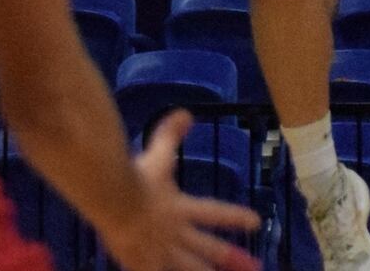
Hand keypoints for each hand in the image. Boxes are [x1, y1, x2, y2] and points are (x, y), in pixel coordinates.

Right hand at [98, 112, 263, 270]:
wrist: (113, 201)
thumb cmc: (135, 178)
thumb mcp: (157, 155)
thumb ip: (170, 136)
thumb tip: (186, 113)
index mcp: (180, 208)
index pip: (215, 212)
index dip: (235, 217)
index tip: (257, 222)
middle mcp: (176, 232)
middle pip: (208, 249)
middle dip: (230, 258)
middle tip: (253, 267)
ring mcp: (160, 251)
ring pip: (188, 268)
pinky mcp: (141, 263)